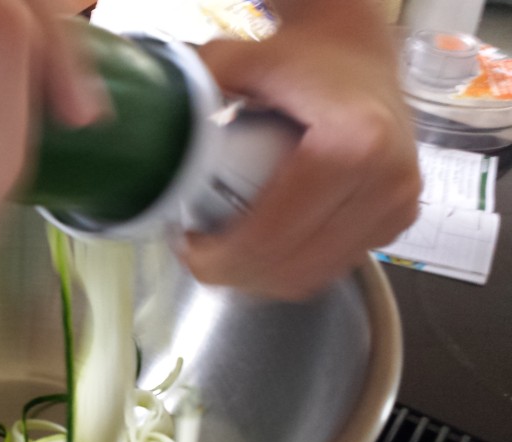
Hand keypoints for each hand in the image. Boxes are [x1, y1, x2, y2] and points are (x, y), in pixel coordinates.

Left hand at [180, 0, 421, 299]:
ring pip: (311, 277)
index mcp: (353, 144)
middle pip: (291, 266)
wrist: (358, 53)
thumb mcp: (243, 59)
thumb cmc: (305, 59)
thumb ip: (197, 87)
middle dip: (233, 274)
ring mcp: (396, 206)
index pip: (273, 234)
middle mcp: (385, 181)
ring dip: (259, 278)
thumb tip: (154, 126)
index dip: (220, 258)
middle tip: (196, 256)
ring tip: (221, 254)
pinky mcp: (396, 221)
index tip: (185, 248)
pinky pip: (331, 266)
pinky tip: (257, 251)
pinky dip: (288, 269)